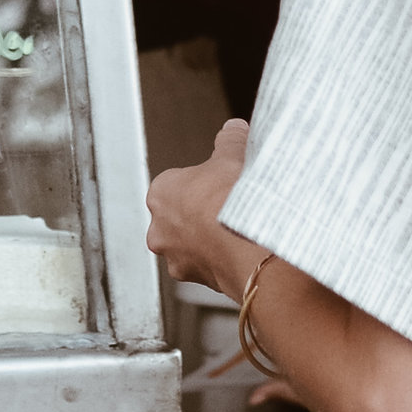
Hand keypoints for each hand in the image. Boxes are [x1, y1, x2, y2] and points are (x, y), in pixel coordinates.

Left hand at [146, 117, 253, 297]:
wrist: (252, 247)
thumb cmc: (234, 201)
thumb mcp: (233, 156)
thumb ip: (229, 141)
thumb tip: (233, 130)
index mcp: (161, 193)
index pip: (178, 184)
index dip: (204, 182)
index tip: (222, 183)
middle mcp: (160, 228)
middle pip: (183, 216)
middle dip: (204, 214)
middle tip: (230, 208)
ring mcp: (177, 258)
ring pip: (195, 245)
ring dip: (213, 240)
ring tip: (240, 231)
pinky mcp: (197, 281)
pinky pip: (211, 266)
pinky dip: (225, 260)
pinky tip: (244, 249)